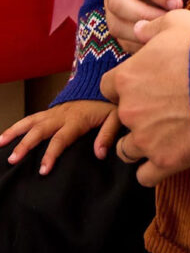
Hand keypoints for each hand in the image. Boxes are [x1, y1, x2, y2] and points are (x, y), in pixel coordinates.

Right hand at [0, 100, 119, 174]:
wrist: (102, 83)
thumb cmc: (108, 104)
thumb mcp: (115, 117)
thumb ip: (107, 134)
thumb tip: (100, 154)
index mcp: (76, 119)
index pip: (61, 139)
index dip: (51, 154)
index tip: (42, 170)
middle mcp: (61, 115)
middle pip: (40, 130)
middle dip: (25, 145)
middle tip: (13, 159)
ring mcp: (54, 112)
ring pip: (31, 121)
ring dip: (14, 131)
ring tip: (0, 143)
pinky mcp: (51, 111)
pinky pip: (32, 118)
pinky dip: (18, 126)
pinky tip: (7, 135)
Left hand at [100, 9, 189, 186]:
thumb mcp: (178, 22)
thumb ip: (152, 28)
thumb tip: (138, 28)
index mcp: (127, 78)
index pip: (108, 87)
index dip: (125, 86)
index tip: (144, 85)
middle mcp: (130, 110)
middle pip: (119, 119)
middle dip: (137, 114)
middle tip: (162, 108)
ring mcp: (145, 138)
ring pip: (127, 150)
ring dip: (141, 143)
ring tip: (163, 135)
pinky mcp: (165, 161)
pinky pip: (145, 176)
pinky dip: (153, 169)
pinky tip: (168, 156)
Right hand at [105, 0, 189, 51]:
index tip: (178, 4)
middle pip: (118, 2)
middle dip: (145, 15)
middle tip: (170, 24)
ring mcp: (111, 0)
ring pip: (115, 22)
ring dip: (139, 33)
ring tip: (165, 36)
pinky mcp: (115, 17)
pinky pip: (118, 36)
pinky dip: (135, 44)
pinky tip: (157, 45)